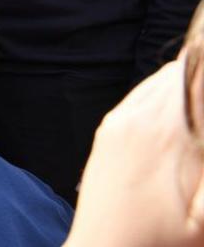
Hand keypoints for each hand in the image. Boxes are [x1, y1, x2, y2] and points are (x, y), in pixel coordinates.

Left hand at [66, 59, 203, 246]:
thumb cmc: (160, 238)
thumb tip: (201, 118)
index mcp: (168, 131)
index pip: (194, 72)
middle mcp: (138, 118)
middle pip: (181, 71)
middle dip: (202, 77)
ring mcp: (118, 122)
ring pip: (160, 81)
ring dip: (186, 82)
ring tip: (200, 95)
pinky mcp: (107, 131)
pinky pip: (139, 97)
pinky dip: (162, 94)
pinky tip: (179, 112)